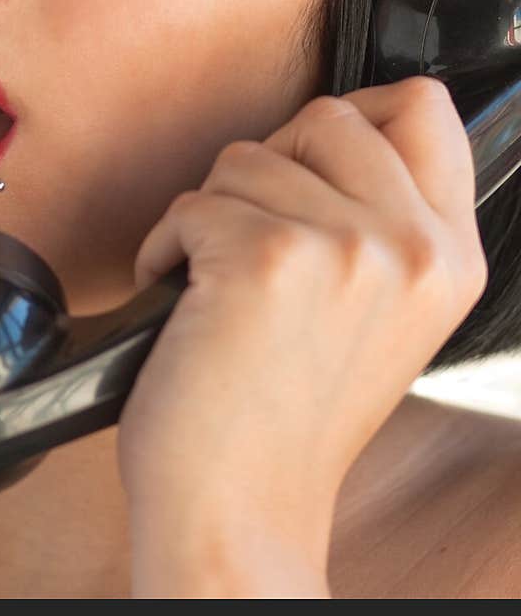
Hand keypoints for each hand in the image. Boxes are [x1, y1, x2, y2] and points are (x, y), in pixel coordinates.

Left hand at [117, 77, 487, 592]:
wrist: (239, 507)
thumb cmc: (287, 413)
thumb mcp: (381, 311)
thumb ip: (383, 218)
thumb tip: (339, 126)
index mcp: (449, 257)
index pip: (426, 109)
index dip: (359, 110)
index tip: (312, 154)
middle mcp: (411, 246)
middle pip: (328, 114)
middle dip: (271, 163)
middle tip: (254, 236)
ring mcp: (344, 247)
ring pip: (247, 156)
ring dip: (212, 215)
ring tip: (221, 289)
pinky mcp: (265, 257)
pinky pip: (189, 204)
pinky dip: (166, 250)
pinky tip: (185, 307)